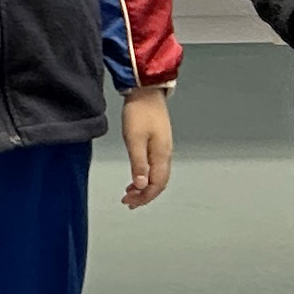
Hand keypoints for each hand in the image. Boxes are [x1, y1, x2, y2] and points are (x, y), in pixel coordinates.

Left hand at [120, 87, 175, 208]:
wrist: (145, 91)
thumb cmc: (139, 113)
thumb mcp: (135, 140)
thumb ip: (139, 164)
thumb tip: (142, 185)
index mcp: (161, 155)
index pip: (157, 185)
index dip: (144, 197)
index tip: (130, 202)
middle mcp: (165, 154)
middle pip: (159, 183)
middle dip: (145, 195)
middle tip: (128, 201)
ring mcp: (163, 149)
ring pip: (157, 176)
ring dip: (145, 187)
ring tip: (130, 192)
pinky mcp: (159, 143)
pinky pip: (155, 167)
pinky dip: (146, 176)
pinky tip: (137, 176)